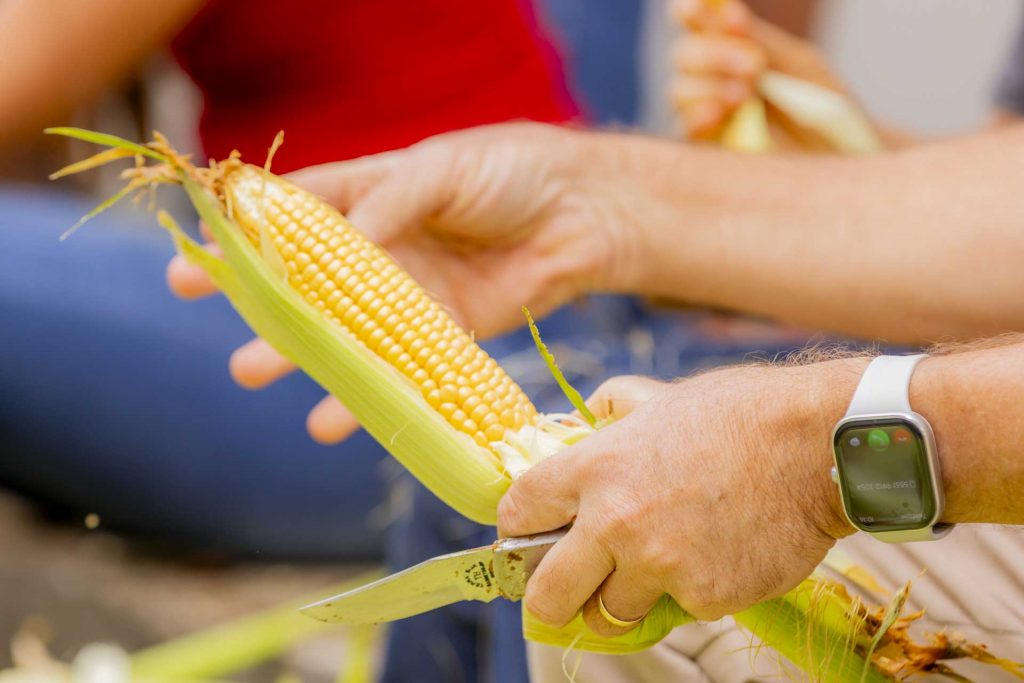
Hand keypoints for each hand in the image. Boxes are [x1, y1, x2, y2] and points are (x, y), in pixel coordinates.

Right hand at [166, 123, 646, 443]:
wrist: (582, 215)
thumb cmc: (510, 172)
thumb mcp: (444, 169)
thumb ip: (390, 202)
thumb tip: (341, 241)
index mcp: (370, 192)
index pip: (295, 213)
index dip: (245, 233)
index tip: (196, 253)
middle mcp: (379, 247)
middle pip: (306, 278)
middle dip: (256, 298)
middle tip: (199, 306)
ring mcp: (407, 295)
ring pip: (342, 331)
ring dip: (297, 354)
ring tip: (251, 372)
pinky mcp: (442, 334)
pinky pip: (398, 369)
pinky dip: (367, 397)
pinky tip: (330, 422)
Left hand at [497, 360, 860, 635]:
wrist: (818, 444)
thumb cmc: (739, 412)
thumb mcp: (659, 396)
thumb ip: (610, 411)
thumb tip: (581, 420)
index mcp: (595, 467)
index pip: (518, 512)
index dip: (517, 526)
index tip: (526, 534)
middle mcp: (615, 523)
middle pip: (547, 595)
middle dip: (545, 600)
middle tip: (557, 596)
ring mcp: (661, 565)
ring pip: (610, 616)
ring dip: (617, 603)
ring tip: (643, 576)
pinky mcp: (706, 597)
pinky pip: (679, 610)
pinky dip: (689, 593)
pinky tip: (714, 556)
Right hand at [670, 0, 845, 140]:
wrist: (842, 161)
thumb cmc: (826, 110)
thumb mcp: (801, 68)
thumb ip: (764, 43)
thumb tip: (728, 14)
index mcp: (732, 50)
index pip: (697, 23)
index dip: (696, 12)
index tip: (715, 12)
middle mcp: (711, 80)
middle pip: (683, 56)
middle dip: (713, 54)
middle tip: (753, 65)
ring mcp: (706, 117)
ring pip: (679, 91)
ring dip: (708, 86)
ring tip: (745, 95)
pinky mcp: (707, 153)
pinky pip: (684, 132)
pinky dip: (697, 118)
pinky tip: (718, 114)